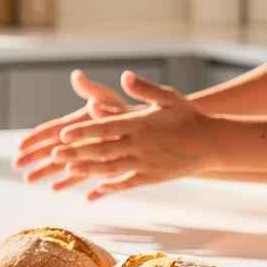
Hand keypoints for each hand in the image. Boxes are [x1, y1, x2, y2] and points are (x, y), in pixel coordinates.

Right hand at [12, 69, 137, 188]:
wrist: (146, 128)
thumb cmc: (126, 110)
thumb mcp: (109, 98)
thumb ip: (92, 91)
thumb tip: (78, 76)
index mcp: (77, 123)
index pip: (51, 131)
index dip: (35, 138)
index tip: (19, 145)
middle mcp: (78, 138)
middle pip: (51, 149)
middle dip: (33, 157)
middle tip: (15, 165)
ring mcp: (86, 152)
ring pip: (62, 164)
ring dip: (44, 172)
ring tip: (27, 180)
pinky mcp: (96, 164)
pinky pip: (79, 175)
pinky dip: (67, 182)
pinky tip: (54, 190)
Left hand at [52, 71, 215, 199]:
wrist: (213, 143)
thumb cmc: (189, 117)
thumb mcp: (169, 97)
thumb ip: (145, 89)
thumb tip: (125, 76)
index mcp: (140, 123)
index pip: (105, 126)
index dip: (83, 131)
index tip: (63, 134)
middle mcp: (140, 144)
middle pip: (103, 149)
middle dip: (77, 152)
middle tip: (54, 155)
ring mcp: (146, 162)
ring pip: (112, 168)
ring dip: (88, 170)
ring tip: (68, 171)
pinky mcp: (152, 177)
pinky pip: (128, 183)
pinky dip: (111, 187)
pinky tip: (95, 190)